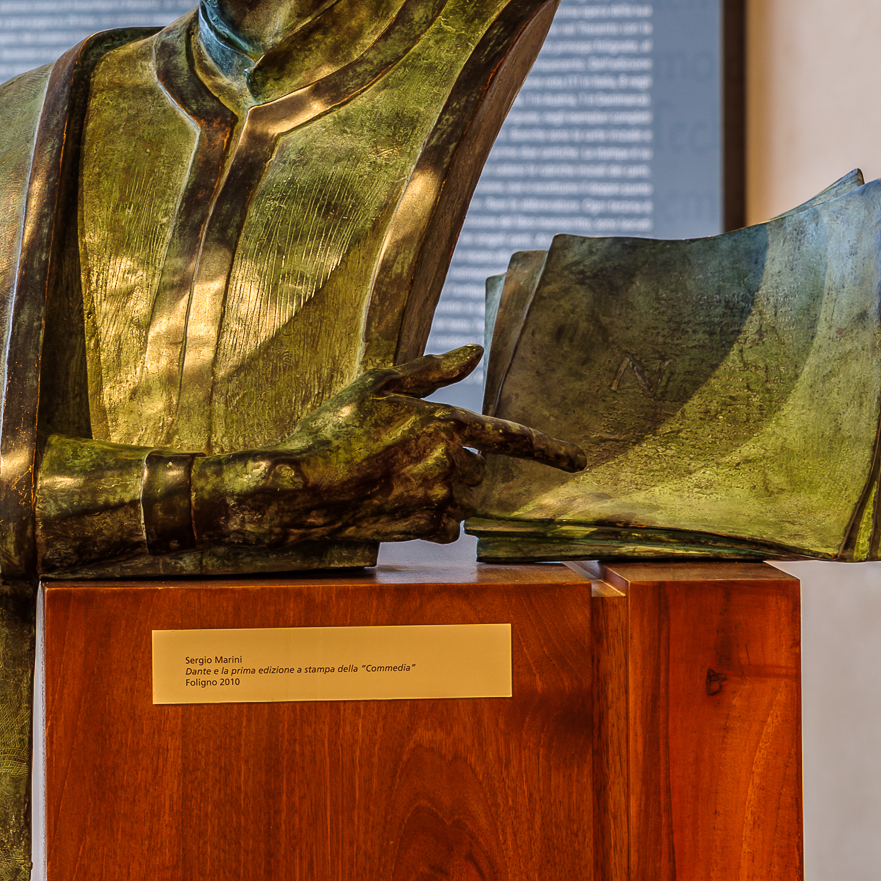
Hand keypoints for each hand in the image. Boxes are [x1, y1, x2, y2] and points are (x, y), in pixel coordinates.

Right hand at [192, 346, 583, 549]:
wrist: (302, 486)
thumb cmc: (335, 429)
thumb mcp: (378, 385)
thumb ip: (432, 371)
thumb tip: (474, 353)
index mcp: (445, 420)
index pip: (511, 436)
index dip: (549, 449)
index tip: (578, 459)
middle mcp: (453, 461)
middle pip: (477, 468)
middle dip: (452, 464)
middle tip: (403, 459)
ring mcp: (442, 497)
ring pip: (464, 497)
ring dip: (442, 490)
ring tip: (393, 481)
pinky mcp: (428, 527)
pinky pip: (449, 525)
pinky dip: (433, 519)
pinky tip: (397, 505)